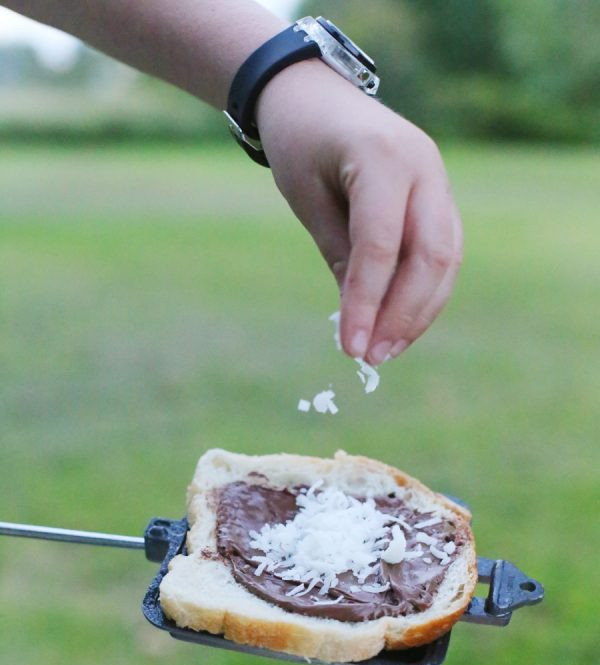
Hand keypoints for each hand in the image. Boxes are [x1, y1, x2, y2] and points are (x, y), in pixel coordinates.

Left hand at [257, 59, 462, 364]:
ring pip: (446, 259)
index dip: (368, 302)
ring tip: (385, 350)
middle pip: (431, 256)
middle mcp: (424, 166)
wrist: (316, 95)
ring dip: (420, 311)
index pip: (382, 245)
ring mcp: (439, 180)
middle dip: (404, 314)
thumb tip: (362, 318)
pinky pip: (443, 252)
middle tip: (372, 357)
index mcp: (384, 157)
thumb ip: (340, 254)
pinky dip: (425, 292)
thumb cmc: (301, 143)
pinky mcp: (440, 197)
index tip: (350, 349)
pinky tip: (399, 323)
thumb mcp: (307, 198)